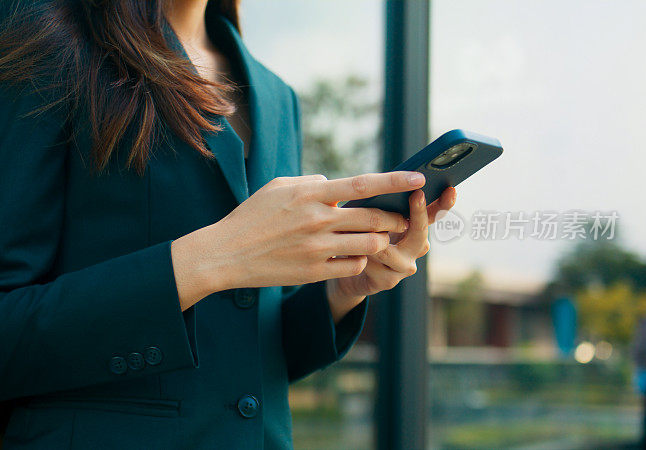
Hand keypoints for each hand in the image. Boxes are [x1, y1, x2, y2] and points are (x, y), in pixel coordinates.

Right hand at [170, 171, 428, 309]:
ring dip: (380, 241)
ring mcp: (318, 247)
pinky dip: (360, 261)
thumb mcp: (278, 188)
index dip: (395, 181)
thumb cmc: (252, 217)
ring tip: (377, 238)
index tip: (418, 177)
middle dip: (395, 218)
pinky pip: (354, 266)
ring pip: (370, 244)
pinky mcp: (315, 271)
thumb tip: (335, 184)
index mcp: (311, 194)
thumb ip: (311, 184)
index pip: (363, 184)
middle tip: (401, 218)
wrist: (226, 253)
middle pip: (374, 217)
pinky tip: (353, 256)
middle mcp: (318, 219)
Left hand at [326, 186, 456, 322]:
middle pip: (421, 232)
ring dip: (372, 237)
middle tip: (417, 195)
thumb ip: (385, 206)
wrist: (349, 272)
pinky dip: (359, 253)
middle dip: (418, 213)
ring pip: (389, 249)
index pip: (435, 214)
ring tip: (359, 224)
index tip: (450, 189)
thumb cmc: (363, 236)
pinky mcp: (388, 281)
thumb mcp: (374, 217)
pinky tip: (348, 248)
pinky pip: (373, 263)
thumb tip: (389, 183)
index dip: (444, 203)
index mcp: (415, 229)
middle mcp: (416, 249)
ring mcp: (404, 267)